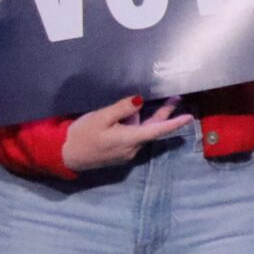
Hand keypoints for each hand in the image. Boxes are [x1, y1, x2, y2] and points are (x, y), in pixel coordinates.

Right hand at [60, 95, 190, 171]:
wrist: (64, 155)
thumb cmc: (81, 135)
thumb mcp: (100, 117)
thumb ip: (122, 109)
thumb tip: (140, 100)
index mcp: (130, 139)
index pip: (158, 130)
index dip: (174, 123)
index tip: (189, 117)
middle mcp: (133, 148)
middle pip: (153, 130)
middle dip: (164, 114)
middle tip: (175, 98)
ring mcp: (127, 152)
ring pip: (142, 133)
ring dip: (148, 119)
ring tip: (150, 102)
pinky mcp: (120, 153)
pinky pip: (133, 137)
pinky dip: (136, 126)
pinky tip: (128, 117)